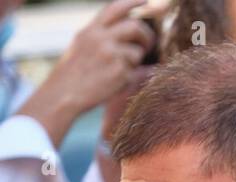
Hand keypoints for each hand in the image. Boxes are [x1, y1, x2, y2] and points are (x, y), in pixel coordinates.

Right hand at [16, 0, 153, 146]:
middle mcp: (100, 38)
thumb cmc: (74, 72)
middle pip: (135, 26)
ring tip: (122, 69)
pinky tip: (118, 81)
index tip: (147, 1)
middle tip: (148, 45)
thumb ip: (103, 35)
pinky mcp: (120, 72)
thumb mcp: (83, 45)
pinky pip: (138, 71)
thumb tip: (128, 31)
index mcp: (91, 30)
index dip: (133, 2)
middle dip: (146, 36)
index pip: (115, 8)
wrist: (63, 94)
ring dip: (136, 60)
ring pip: (137, 51)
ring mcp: (110, 54)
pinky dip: (133, 76)